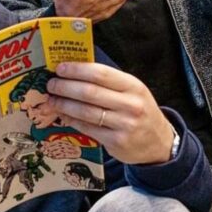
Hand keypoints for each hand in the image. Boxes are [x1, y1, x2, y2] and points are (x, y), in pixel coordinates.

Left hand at [45, 63, 173, 164]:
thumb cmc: (139, 111)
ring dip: (64, 104)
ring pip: (86, 111)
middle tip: (51, 84)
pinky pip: (87, 128)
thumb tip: (73, 72)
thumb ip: (108, 82)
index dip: (77, 70)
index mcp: (133, 86)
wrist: (159, 143)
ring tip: (52, 100)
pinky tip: (62, 114)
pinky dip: (71, 120)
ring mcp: (124, 124)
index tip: (60, 68)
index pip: (101, 73)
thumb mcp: (131, 91)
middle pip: (89, 92)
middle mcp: (131, 104)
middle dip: (65, 87)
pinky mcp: (116, 141)